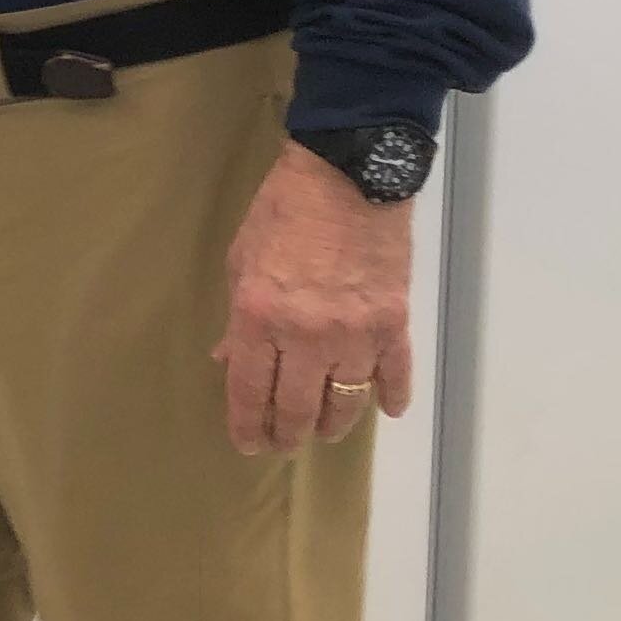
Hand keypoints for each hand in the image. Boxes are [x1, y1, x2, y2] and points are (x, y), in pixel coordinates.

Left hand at [216, 143, 415, 454]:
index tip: (248, 443)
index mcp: (258, 317)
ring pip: (345, 401)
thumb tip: (226, 358)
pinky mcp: (393, 321)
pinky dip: (390, 395)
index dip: (246, 425)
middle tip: (283, 444)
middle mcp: (305, 334)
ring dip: (333, 424)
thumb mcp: (241, 260)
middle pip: (296, 406)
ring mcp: (354, 332)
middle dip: (286, 434)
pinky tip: (386, 409)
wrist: (348, 176)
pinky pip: (394, 373)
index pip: (248, 389)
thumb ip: (236, 317)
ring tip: (324, 431)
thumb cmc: (282, 212)